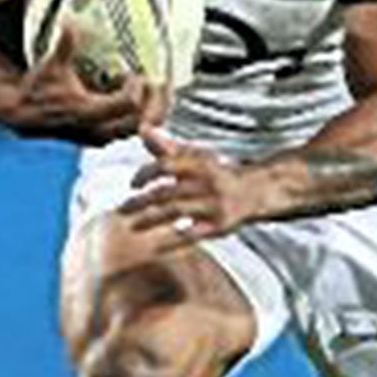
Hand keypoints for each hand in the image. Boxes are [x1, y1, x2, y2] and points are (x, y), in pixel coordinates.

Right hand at [9, 29, 168, 144]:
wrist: (21, 114)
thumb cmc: (36, 91)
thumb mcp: (51, 66)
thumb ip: (65, 45)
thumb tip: (70, 22)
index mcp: (87, 111)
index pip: (129, 103)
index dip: (137, 85)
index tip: (133, 72)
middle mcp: (95, 129)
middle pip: (141, 121)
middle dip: (151, 101)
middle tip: (153, 81)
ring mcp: (98, 137)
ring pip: (136, 130)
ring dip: (146, 111)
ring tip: (147, 92)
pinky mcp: (98, 139)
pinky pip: (127, 133)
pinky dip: (136, 118)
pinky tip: (133, 102)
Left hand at [119, 128, 262, 251]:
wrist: (255, 191)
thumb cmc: (214, 173)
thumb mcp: (195, 157)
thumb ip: (167, 148)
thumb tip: (143, 128)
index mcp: (199, 164)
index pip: (166, 165)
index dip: (146, 174)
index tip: (132, 184)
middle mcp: (208, 182)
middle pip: (167, 191)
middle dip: (141, 202)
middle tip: (121, 210)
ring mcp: (215, 204)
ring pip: (177, 211)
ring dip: (151, 220)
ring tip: (132, 227)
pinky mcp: (222, 225)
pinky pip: (195, 234)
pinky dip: (175, 241)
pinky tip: (156, 247)